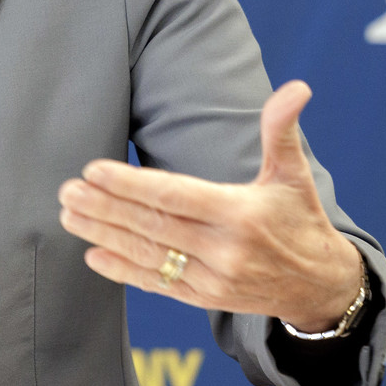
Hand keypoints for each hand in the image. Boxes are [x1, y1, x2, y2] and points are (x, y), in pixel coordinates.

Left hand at [56, 82, 362, 331]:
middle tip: (66, 190)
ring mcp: (212, 279)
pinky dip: (123, 271)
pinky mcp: (204, 298)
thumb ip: (282, 130)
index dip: (131, 185)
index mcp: (240, 213)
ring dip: (103, 235)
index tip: (93, 171)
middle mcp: (223, 249)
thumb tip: (297, 88)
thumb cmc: (300, 219)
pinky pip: (157, 283)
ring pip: (148, 255)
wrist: (319, 286)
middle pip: (152, 225)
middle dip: (105, 208)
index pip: (175, 196)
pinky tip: (92, 255)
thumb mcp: (294, 174)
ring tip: (69, 215)